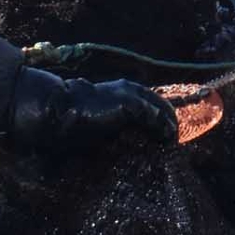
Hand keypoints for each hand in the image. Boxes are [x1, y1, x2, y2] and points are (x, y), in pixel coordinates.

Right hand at [7, 68, 179, 155]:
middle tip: (173, 143)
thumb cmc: (78, 117)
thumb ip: (119, 124)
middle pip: (163, 106)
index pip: (154, 103)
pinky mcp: (131, 104)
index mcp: (126, 91)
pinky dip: (163, 129)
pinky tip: (167, 140)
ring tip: (171, 144)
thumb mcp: (104, 119)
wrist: (62, 109)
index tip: (167, 137)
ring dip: (170, 128)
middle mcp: (132, 89)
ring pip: (162, 110)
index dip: (163, 120)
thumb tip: (132, 139)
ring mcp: (132, 95)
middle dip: (171, 123)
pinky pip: (155, 117)